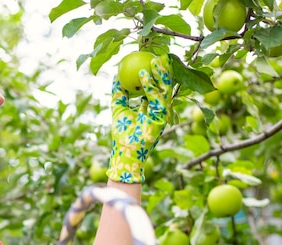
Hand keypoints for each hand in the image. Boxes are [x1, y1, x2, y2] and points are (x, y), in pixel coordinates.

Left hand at [106, 54, 173, 183]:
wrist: (124, 153)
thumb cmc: (122, 134)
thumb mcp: (118, 109)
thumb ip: (119, 94)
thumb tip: (116, 76)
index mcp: (152, 108)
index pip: (157, 86)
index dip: (156, 72)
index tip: (150, 58)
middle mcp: (159, 110)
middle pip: (164, 86)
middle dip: (164, 69)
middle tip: (158, 54)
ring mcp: (162, 114)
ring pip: (164, 89)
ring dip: (160, 73)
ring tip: (155, 59)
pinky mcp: (161, 118)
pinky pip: (157, 97)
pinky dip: (150, 84)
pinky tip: (143, 73)